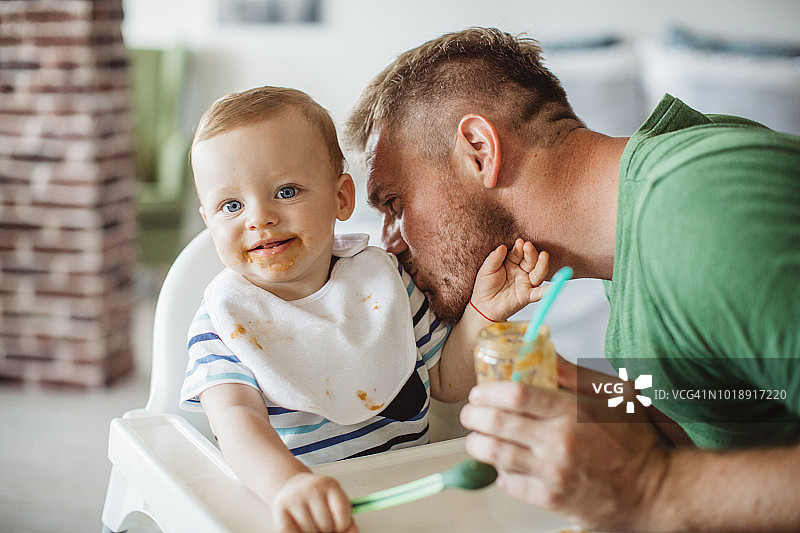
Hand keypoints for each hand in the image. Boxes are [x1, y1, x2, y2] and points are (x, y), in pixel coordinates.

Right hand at [271, 472, 357, 532]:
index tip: (339, 526)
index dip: (342, 525)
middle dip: (326, 529)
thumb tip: (353, 532)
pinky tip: (300, 527)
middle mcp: (312, 488)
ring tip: (311, 522)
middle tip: (323, 523)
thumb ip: (347, 518)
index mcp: (330, 485)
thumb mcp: (335, 502)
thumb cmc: (318, 498)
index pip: (342, 512)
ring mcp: (295, 497)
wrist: (293, 486)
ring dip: (311, 532)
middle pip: (325, 524)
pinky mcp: (280, 508)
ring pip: (309, 531)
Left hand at [459, 381, 670, 530]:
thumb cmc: (638, 442)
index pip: (516, 395)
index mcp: (572, 412)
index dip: (488, 391)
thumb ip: (574, 375)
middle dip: (474, 415)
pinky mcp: (552, 499)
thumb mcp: (613, 395)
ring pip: (496, 454)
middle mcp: (559, 442)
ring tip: (477, 437)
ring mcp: (553, 473)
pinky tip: (504, 464)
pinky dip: (500, 472)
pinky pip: (510, 483)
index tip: (480, 392)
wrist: (658, 491)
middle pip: (497, 423)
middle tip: (471, 413)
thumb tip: (543, 352)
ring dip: (478, 443)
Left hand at [470, 239, 549, 321]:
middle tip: (528, 246)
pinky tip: (554, 287)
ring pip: (538, 273)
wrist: (483, 306)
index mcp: (511, 262)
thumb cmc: (485, 286)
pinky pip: (538, 293)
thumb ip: (494, 259)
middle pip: (530, 260)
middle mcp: (521, 271)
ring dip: (542, 264)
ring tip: (543, 255)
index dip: (520, 247)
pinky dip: (547, 291)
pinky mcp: (527, 295)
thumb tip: (501, 247)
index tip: (520, 242)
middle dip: (531, 253)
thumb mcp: (486, 270)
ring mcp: (525, 283)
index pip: (519, 252)